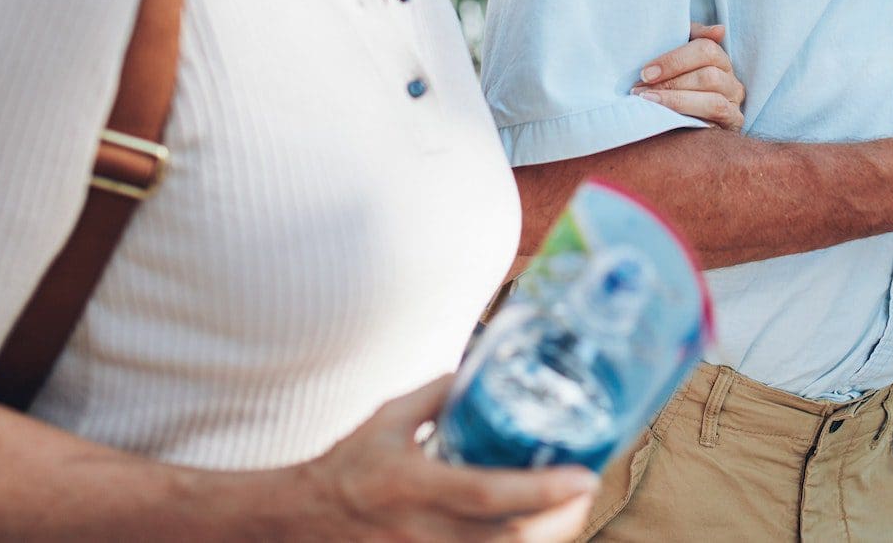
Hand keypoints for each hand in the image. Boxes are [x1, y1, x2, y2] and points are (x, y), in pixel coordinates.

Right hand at [301, 376, 596, 540]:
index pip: (488, 495)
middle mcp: (424, 530)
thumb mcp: (388, 418)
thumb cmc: (350, 464)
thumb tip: (481, 367)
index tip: (583, 475)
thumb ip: (436, 393)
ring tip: (570, 506)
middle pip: (508, 538)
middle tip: (586, 487)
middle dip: (559, 518)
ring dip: (545, 535)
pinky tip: (534, 527)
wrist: (306, 518)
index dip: (541, 491)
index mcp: (414, 485)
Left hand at [632, 22, 746, 130]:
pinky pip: (715, 118)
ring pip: (712, 99)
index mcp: (721, 61)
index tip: (645, 72)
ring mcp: (734, 105)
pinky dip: (688, 114)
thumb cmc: (676, 83)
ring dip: (676, 100)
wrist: (678, 129)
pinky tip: (666, 115)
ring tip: (648, 101)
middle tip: (640, 90)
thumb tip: (719, 30)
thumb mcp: (679, 58)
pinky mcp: (733, 124)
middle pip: (708, 75)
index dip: (674, 60)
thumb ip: (693, 36)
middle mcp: (732, 82)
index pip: (706, 49)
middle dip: (671, 82)